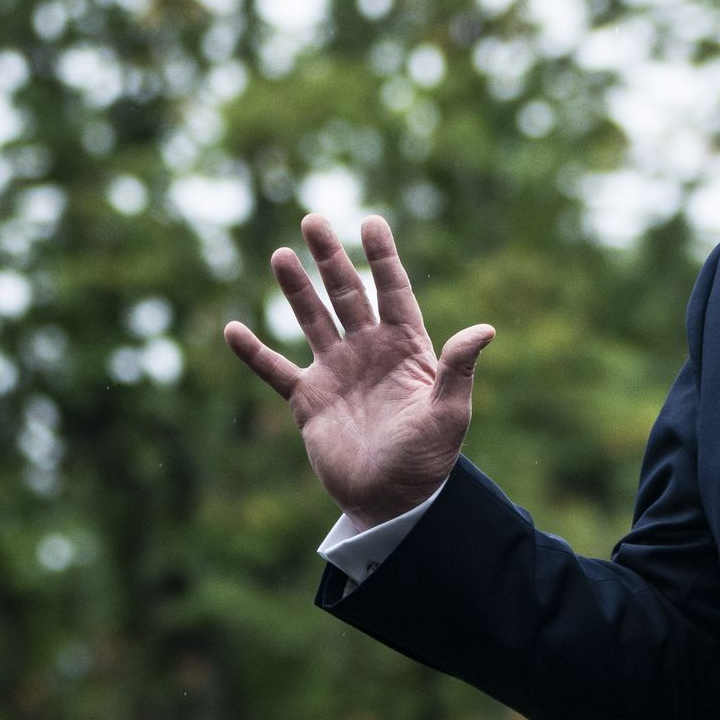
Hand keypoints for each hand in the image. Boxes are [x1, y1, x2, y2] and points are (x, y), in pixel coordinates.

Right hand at [224, 213, 494, 529]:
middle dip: (331, 258)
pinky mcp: (309, 400)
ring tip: (281, 255)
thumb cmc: (429, 457)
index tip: (370, 222)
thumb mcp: (450, 411)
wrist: (393, 500)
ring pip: (313, 320)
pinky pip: (276, 370)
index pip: (393, 291)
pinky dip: (254, 352)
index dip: (382, 257)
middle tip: (314, 219)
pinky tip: (233, 329)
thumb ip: (460, 368)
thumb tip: (486, 329)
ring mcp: (337, 372)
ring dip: (296, 290)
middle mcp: (369, 351)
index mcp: (407, 347)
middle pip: (348, 294)